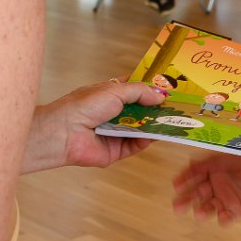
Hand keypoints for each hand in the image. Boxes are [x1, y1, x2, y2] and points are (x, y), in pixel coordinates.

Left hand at [22, 80, 163, 173]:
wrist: (65, 132)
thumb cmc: (85, 106)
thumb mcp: (114, 90)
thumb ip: (139, 92)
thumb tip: (160, 96)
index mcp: (109, 94)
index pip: (133, 90)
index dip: (148, 89)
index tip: (167, 89)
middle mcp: (112, 113)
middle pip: (139, 111)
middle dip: (155, 109)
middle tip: (174, 108)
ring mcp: (114, 133)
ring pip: (139, 129)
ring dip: (153, 125)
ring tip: (171, 121)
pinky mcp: (115, 151)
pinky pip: (134, 146)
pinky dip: (145, 141)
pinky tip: (154, 135)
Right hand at [171, 156, 240, 224]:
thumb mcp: (233, 157)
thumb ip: (212, 161)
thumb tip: (190, 161)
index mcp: (214, 170)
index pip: (194, 175)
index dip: (184, 179)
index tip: (176, 184)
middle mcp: (217, 185)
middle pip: (197, 193)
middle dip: (186, 199)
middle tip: (177, 206)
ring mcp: (226, 199)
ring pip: (209, 206)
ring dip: (202, 210)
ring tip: (200, 213)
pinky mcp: (236, 211)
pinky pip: (226, 217)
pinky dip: (223, 218)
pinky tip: (223, 217)